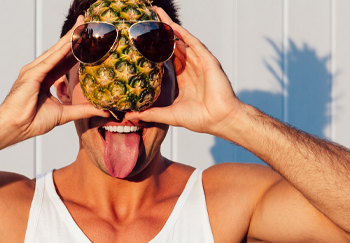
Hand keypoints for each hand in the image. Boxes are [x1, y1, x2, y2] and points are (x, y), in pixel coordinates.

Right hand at [0, 16, 108, 143]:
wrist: (15, 127)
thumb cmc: (32, 122)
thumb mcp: (64, 114)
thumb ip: (82, 110)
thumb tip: (103, 111)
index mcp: (45, 78)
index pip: (64, 60)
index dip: (76, 49)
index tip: (88, 39)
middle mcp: (39, 70)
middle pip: (60, 50)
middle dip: (73, 36)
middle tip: (85, 21)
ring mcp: (34, 71)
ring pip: (55, 51)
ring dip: (69, 38)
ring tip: (82, 26)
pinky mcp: (31, 75)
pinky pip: (49, 61)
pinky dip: (61, 51)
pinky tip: (72, 43)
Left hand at [125, 7, 243, 136]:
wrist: (219, 120)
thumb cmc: (200, 119)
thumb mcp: (169, 115)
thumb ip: (150, 113)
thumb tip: (130, 116)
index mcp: (184, 78)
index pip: (167, 58)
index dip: (156, 48)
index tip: (142, 40)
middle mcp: (191, 68)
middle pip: (174, 45)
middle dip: (161, 32)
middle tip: (148, 19)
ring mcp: (200, 63)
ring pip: (182, 40)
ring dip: (170, 28)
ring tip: (157, 15)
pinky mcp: (208, 61)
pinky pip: (194, 43)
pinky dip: (183, 34)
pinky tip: (172, 26)